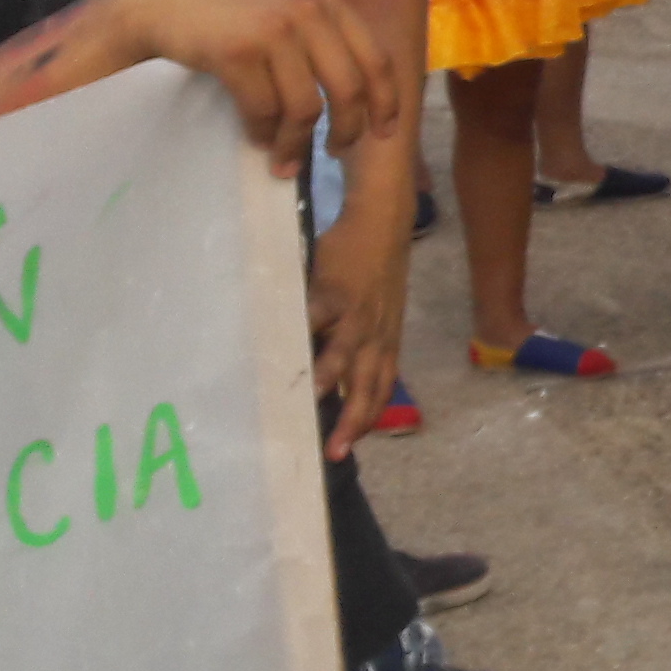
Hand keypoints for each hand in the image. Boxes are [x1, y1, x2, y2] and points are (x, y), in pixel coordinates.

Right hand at [85, 0, 398, 178]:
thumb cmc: (230, 9)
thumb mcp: (288, 6)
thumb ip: (322, 36)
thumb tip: (357, 98)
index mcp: (330, 2)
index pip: (376, 59)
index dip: (386, 102)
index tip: (384, 134)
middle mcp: (310, 12)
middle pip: (349, 89)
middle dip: (347, 130)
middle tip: (334, 153)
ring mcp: (274, 30)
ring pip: (306, 107)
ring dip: (297, 143)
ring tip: (285, 160)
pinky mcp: (238, 52)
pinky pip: (264, 110)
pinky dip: (263, 134)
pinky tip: (258, 140)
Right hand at [306, 199, 410, 459]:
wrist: (383, 219)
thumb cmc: (373, 269)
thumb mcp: (377, 311)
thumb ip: (357, 341)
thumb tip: (329, 375)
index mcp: (386, 340)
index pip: (382, 388)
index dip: (368, 418)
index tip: (349, 447)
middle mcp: (377, 333)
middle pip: (370, 384)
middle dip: (353, 420)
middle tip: (335, 451)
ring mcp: (358, 313)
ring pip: (345, 355)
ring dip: (328, 380)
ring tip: (310, 404)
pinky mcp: (335, 291)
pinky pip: (317, 318)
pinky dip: (303, 336)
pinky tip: (283, 352)